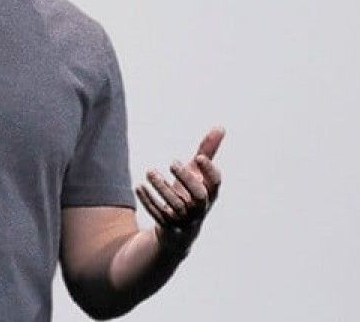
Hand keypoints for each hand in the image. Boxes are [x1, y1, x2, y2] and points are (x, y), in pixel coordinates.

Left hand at [135, 127, 224, 252]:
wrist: (179, 232)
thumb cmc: (190, 195)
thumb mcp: (197, 174)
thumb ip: (206, 152)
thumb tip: (220, 127)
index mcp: (210, 194)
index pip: (215, 184)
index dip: (209, 171)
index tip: (198, 157)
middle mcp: (200, 209)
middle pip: (199, 196)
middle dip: (186, 178)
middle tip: (171, 162)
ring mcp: (185, 220)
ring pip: (176, 206)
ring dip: (161, 187)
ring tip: (150, 171)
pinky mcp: (169, 227)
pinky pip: (158, 215)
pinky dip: (148, 200)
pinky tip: (139, 186)